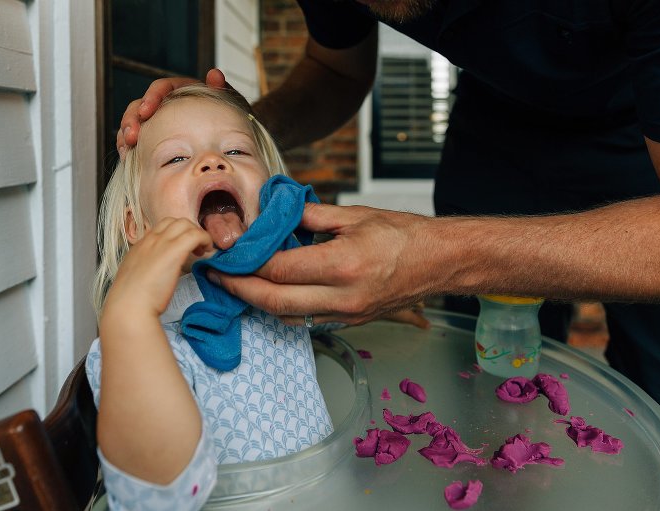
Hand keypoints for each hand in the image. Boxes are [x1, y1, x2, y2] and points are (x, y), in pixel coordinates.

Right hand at [103, 218, 214, 318]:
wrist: (130, 305)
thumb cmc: (132, 299)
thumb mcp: (136, 277)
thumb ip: (147, 269)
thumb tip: (158, 272)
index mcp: (141, 245)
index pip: (162, 226)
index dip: (177, 234)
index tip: (183, 249)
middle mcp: (151, 240)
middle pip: (176, 221)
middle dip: (189, 231)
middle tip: (195, 249)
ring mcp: (162, 243)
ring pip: (186, 224)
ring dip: (198, 235)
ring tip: (201, 251)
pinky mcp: (174, 251)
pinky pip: (196, 235)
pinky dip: (205, 239)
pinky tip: (206, 252)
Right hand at [116, 69, 234, 159]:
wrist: (231, 138)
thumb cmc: (229, 118)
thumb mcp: (229, 102)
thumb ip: (221, 89)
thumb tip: (215, 74)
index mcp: (181, 90)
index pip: (161, 88)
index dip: (151, 97)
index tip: (147, 110)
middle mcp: (166, 104)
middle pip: (141, 105)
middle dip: (132, 119)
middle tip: (132, 135)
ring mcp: (158, 122)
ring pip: (135, 123)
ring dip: (126, 133)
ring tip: (126, 148)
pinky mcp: (154, 137)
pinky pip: (137, 140)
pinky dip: (129, 147)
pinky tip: (128, 157)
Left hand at [207, 203, 437, 324]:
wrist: (440, 262)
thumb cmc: (406, 235)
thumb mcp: (356, 216)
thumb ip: (311, 216)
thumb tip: (278, 213)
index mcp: (343, 264)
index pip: (280, 269)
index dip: (247, 263)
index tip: (228, 254)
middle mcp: (343, 296)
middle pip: (275, 301)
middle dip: (240, 290)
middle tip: (219, 277)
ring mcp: (347, 313)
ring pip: (288, 316)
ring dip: (258, 303)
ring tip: (238, 284)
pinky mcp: (352, 320)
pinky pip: (307, 320)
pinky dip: (283, 308)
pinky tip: (272, 293)